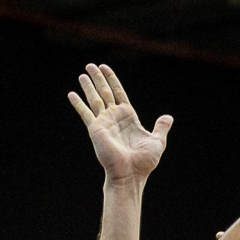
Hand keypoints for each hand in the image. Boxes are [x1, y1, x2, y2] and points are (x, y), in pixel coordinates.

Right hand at [69, 63, 171, 181]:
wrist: (131, 174)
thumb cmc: (144, 162)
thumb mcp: (157, 141)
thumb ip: (161, 127)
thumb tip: (168, 117)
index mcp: (128, 117)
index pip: (119, 93)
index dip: (113, 80)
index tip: (105, 68)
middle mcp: (114, 117)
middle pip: (105, 92)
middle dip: (99, 78)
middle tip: (91, 65)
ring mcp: (104, 122)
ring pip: (95, 98)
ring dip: (89, 86)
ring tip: (83, 73)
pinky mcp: (96, 129)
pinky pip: (86, 113)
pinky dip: (78, 103)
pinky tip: (71, 93)